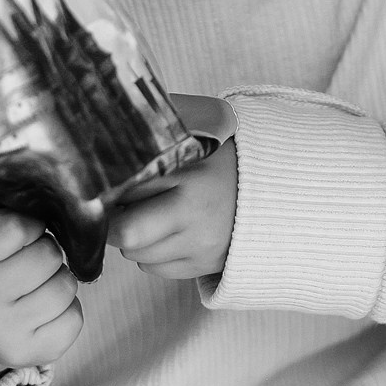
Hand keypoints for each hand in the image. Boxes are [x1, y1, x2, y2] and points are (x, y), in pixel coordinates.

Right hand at [0, 211, 82, 383]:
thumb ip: (6, 209)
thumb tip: (55, 194)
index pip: (18, 225)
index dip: (30, 224)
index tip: (22, 231)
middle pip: (49, 255)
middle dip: (47, 251)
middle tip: (29, 258)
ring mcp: (2, 332)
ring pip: (66, 286)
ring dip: (59, 279)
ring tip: (36, 284)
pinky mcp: (28, 355)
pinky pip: (75, 318)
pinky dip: (67, 309)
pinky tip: (43, 309)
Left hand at [108, 108, 237, 279]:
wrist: (282, 191)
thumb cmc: (229, 157)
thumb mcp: (200, 134)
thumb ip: (161, 130)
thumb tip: (114, 115)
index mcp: (192, 175)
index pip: (129, 189)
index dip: (108, 188)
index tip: (104, 183)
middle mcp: (196, 213)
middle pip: (128, 233)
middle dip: (112, 222)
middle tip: (113, 208)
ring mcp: (201, 244)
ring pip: (137, 255)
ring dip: (132, 238)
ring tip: (147, 215)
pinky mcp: (204, 265)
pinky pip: (154, 270)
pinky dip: (150, 255)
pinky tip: (165, 232)